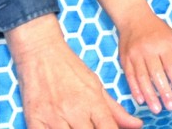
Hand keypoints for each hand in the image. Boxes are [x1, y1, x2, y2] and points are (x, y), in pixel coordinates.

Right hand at [7, 14, 142, 128]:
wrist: (40, 51)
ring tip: (75, 127)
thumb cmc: (70, 67)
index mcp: (93, 102)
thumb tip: (137, 125)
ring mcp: (53, 116)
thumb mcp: (96, 85)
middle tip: (89, 127)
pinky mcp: (34, 119)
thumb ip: (116, 109)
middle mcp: (74, 111)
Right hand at [117, 10, 171, 113]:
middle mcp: (148, 49)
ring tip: (156, 108)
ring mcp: (135, 54)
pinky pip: (130, 77)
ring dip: (149, 95)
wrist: (133, 17)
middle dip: (164, 92)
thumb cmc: (157, 30)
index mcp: (163, 44)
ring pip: (142, 78)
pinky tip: (141, 100)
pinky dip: (135, 89)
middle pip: (156, 74)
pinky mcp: (125, 59)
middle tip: (170, 106)